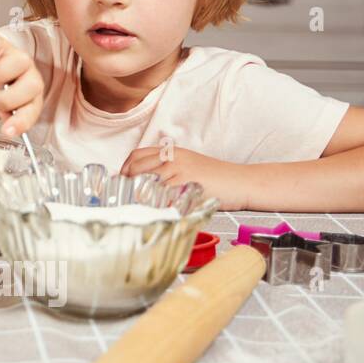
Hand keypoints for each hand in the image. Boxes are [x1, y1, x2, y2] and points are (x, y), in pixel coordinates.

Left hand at [121, 145, 250, 210]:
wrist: (242, 182)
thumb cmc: (217, 179)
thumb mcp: (188, 167)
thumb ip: (167, 171)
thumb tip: (143, 184)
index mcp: (171, 151)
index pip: (136, 155)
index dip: (125, 168)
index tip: (122, 181)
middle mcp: (172, 157)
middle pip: (136, 167)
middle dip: (126, 183)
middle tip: (124, 197)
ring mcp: (178, 169)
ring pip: (145, 181)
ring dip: (137, 195)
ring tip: (135, 207)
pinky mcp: (186, 183)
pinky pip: (162, 194)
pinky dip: (154, 203)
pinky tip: (153, 211)